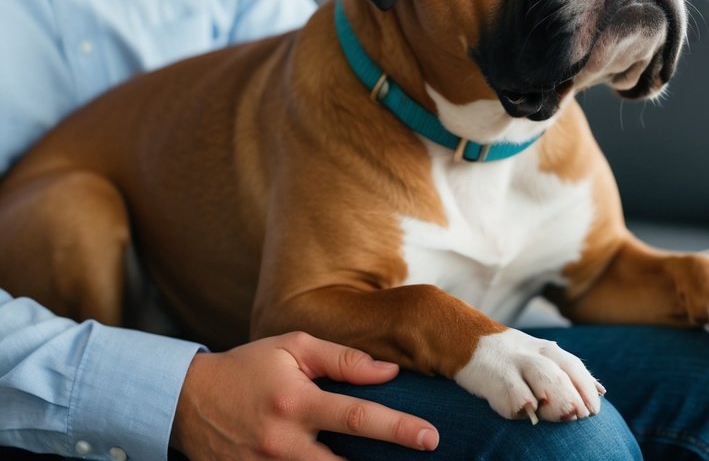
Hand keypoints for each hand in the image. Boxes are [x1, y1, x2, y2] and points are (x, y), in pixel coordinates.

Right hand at [170, 331, 438, 458]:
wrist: (186, 401)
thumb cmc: (249, 367)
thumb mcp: (293, 348)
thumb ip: (343, 359)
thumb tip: (389, 372)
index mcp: (296, 402)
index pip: (358, 417)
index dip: (398, 428)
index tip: (430, 437)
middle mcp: (282, 442)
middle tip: (416, 458)